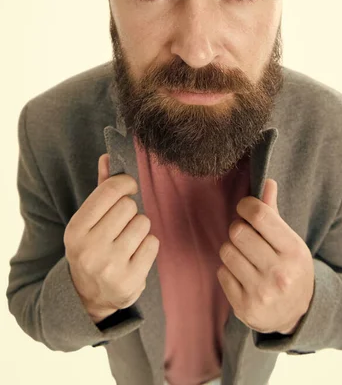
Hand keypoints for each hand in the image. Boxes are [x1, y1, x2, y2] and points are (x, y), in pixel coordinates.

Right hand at [64, 154, 159, 322]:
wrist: (89, 296)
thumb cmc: (93, 247)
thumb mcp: (88, 220)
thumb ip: (101, 188)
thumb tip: (108, 157)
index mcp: (75, 229)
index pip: (110, 190)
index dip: (125, 183)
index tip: (129, 187)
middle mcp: (89, 249)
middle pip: (129, 206)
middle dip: (130, 210)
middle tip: (122, 224)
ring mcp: (109, 267)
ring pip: (143, 223)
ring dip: (140, 228)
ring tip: (128, 241)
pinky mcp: (129, 281)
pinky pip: (153, 243)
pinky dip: (148, 246)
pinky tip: (135, 255)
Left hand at [217, 179, 313, 334]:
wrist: (295, 316)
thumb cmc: (290, 268)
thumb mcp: (290, 241)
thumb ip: (274, 212)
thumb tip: (267, 181)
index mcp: (294, 251)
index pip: (259, 215)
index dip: (246, 205)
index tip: (245, 208)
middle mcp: (279, 273)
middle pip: (237, 232)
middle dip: (238, 229)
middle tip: (245, 236)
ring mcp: (261, 292)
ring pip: (226, 251)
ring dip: (231, 250)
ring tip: (244, 257)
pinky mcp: (244, 307)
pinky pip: (221, 272)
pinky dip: (228, 271)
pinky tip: (243, 276)